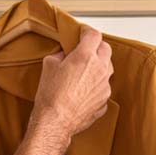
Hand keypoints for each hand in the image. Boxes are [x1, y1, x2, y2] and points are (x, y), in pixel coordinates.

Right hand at [32, 25, 112, 139]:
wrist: (55, 122)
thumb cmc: (51, 96)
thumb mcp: (49, 66)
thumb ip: (60, 55)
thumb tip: (64, 55)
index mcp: (85, 56)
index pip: (94, 35)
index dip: (87, 32)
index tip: (83, 34)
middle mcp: (99, 69)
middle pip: (106, 49)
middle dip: (96, 47)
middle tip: (85, 51)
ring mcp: (104, 86)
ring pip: (107, 69)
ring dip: (98, 67)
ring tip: (83, 73)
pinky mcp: (104, 101)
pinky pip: (103, 88)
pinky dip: (95, 87)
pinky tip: (83, 92)